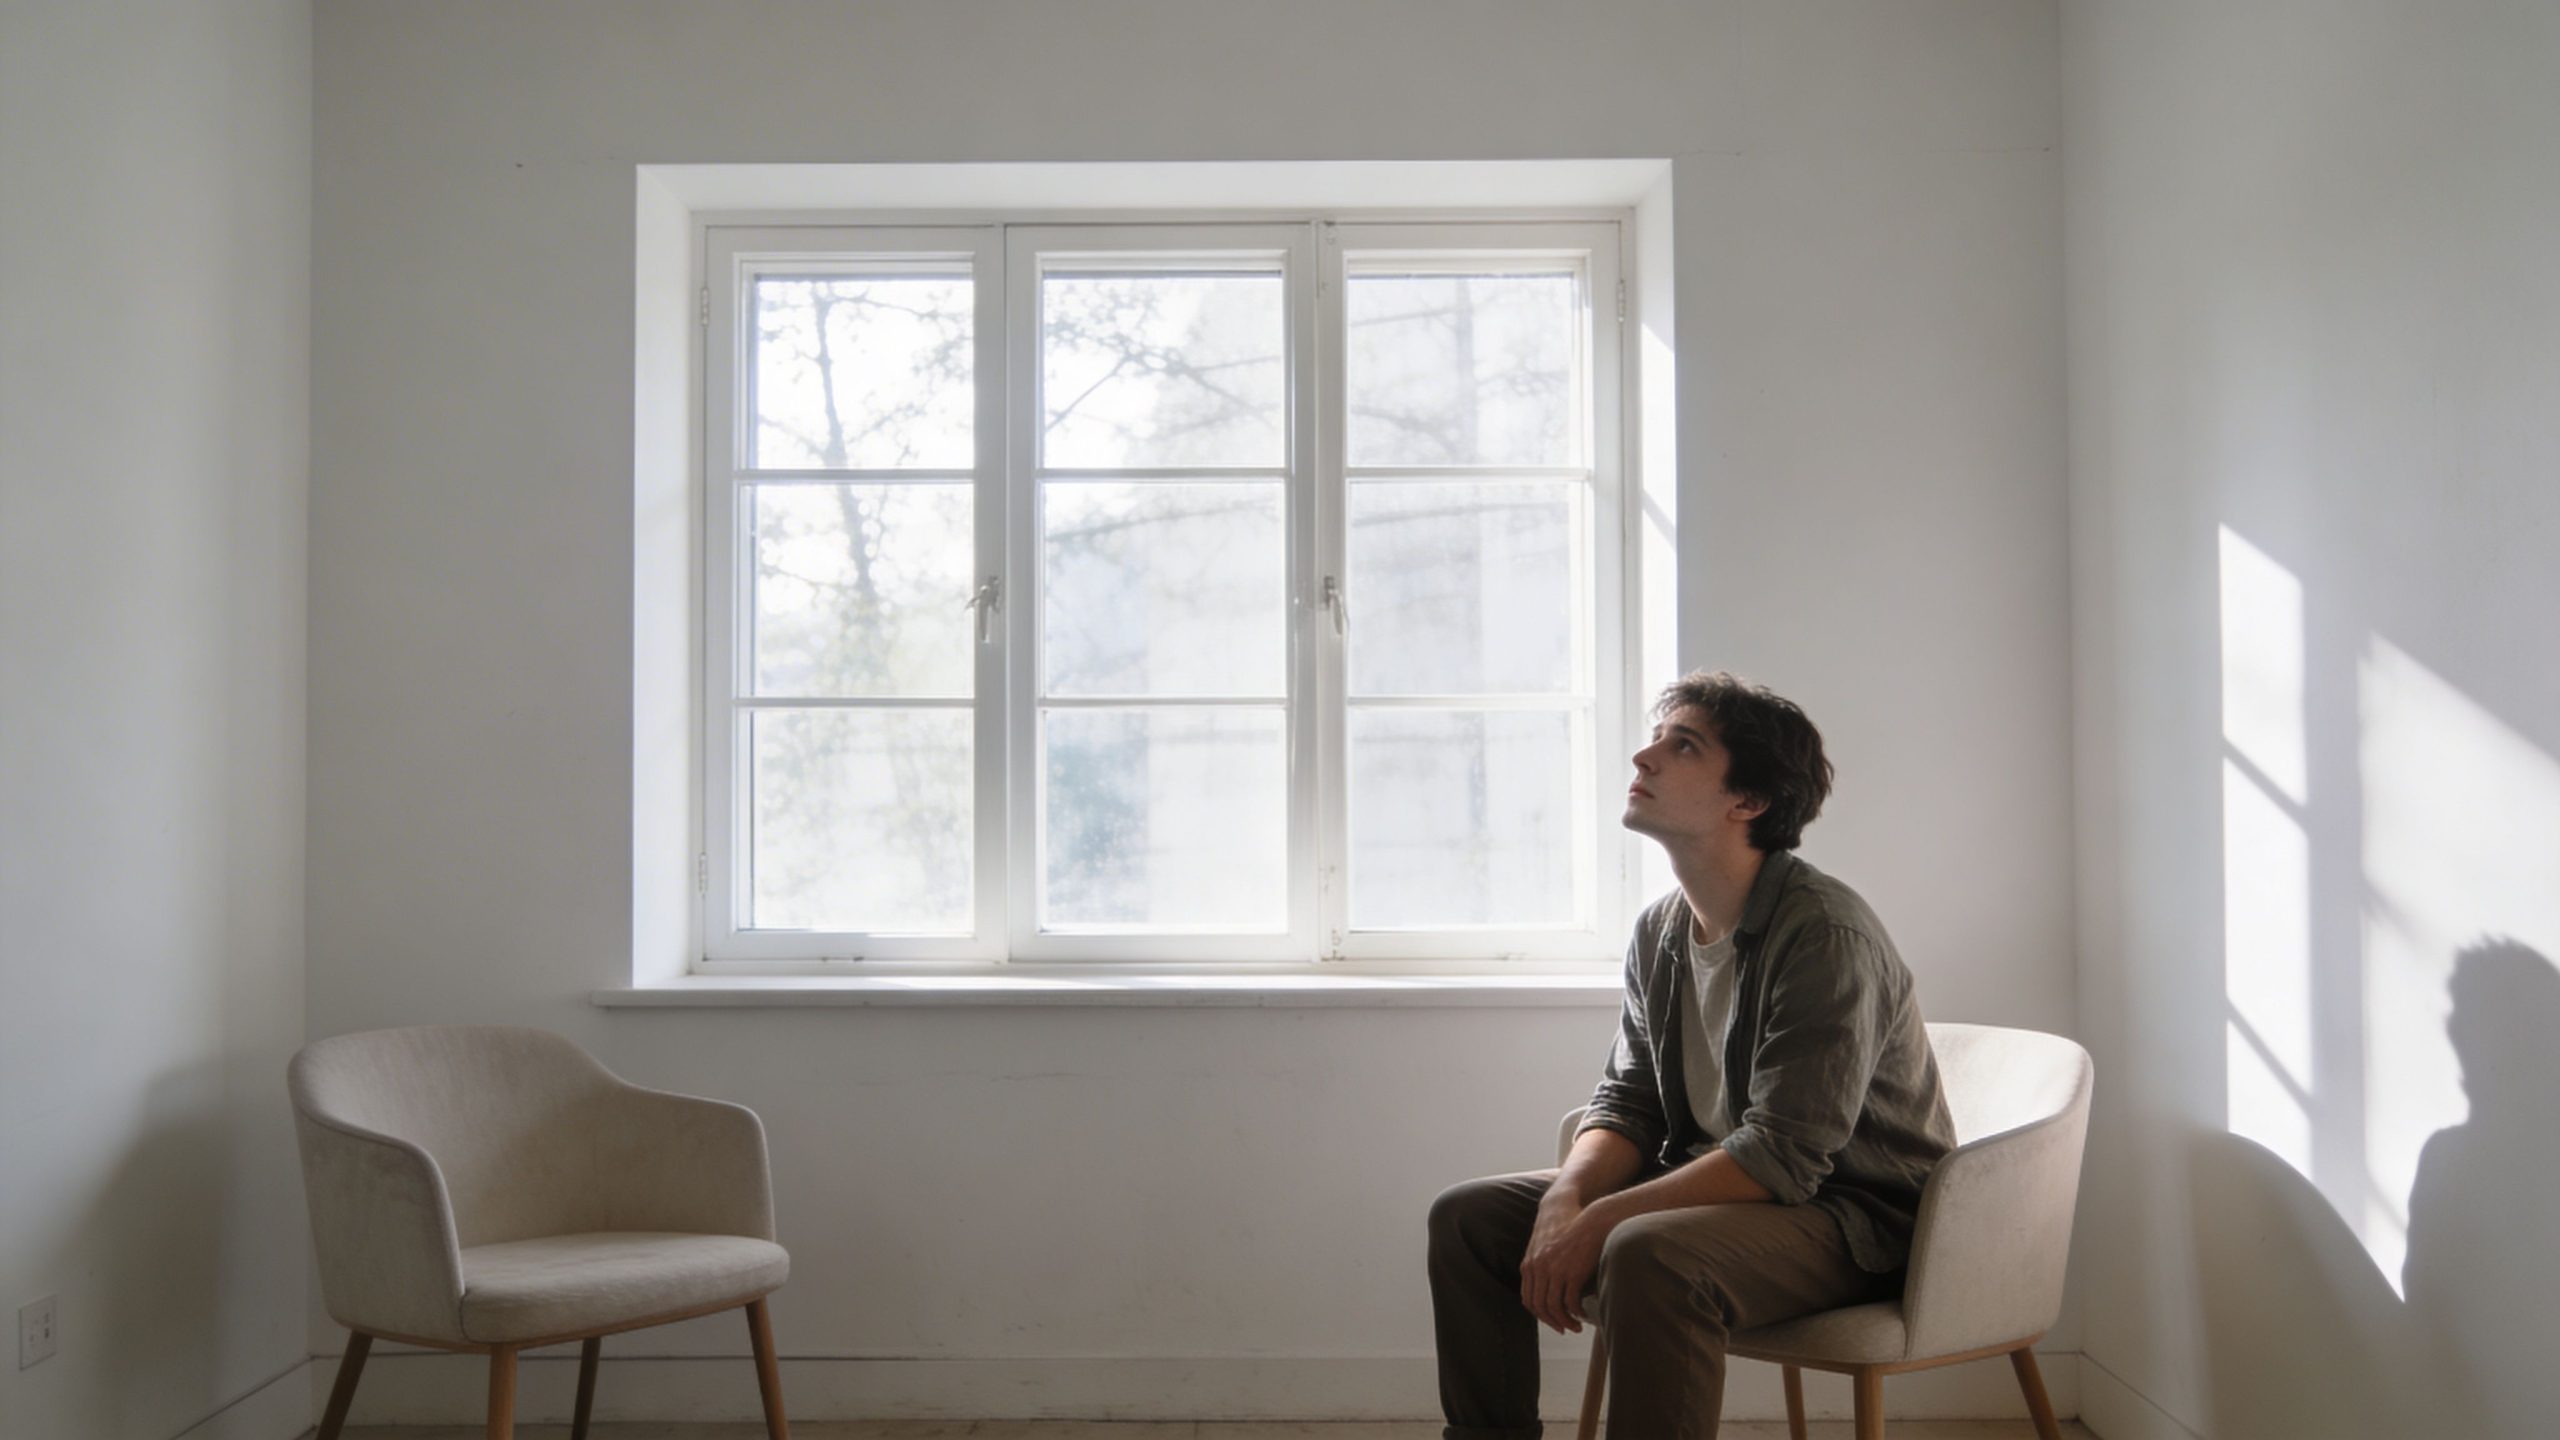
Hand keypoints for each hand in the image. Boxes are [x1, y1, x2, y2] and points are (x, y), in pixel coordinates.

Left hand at [1520, 1191, 1614, 1332]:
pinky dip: (1576, 1313)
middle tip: (1564, 1329)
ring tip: (1576, 1327)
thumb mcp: (1547, 1248)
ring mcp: (1554, 1271)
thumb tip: (1543, 1289)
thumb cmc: (1571, 1234)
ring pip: (1554, 1307)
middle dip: (1551, 1322)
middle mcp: (1539, 1268)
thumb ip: (1540, 1265)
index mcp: (1530, 1264)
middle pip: (1539, 1306)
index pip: (1528, 1299)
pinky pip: (1570, 1302)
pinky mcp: (1572, 1273)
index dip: (1539, 1314)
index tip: (1552, 1320)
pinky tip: (1583, 1315)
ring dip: (1565, 1321)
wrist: (1590, 1220)